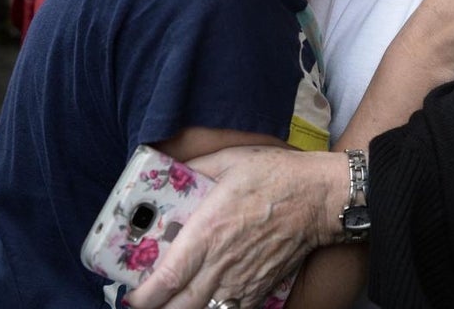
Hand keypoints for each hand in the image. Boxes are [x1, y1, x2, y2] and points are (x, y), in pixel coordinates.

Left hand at [124, 147, 345, 308]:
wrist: (321, 196)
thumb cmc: (277, 175)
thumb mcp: (230, 160)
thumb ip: (195, 167)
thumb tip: (170, 168)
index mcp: (207, 233)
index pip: (164, 280)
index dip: (142, 296)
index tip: (132, 295)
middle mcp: (221, 264)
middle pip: (178, 307)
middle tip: (148, 301)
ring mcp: (242, 280)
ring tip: (174, 301)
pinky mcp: (261, 287)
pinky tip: (208, 300)